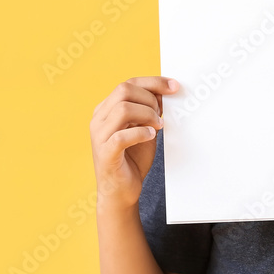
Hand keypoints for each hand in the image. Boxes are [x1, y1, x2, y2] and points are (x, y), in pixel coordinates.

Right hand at [89, 76, 178, 211]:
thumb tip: (163, 91)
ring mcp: (99, 136)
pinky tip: (150, 136)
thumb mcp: (144, 128)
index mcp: (106, 109)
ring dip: (147, 115)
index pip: (128, 84)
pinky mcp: (105, 153)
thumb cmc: (133, 158)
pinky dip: (141, 133)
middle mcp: (99, 119)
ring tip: (157, 126)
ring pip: (123, 109)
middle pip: (124, 90)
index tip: (174, 86)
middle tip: (161, 115)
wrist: (121, 191)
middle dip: (150, 99)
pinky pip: (121, 136)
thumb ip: (149, 110)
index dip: (153, 82)